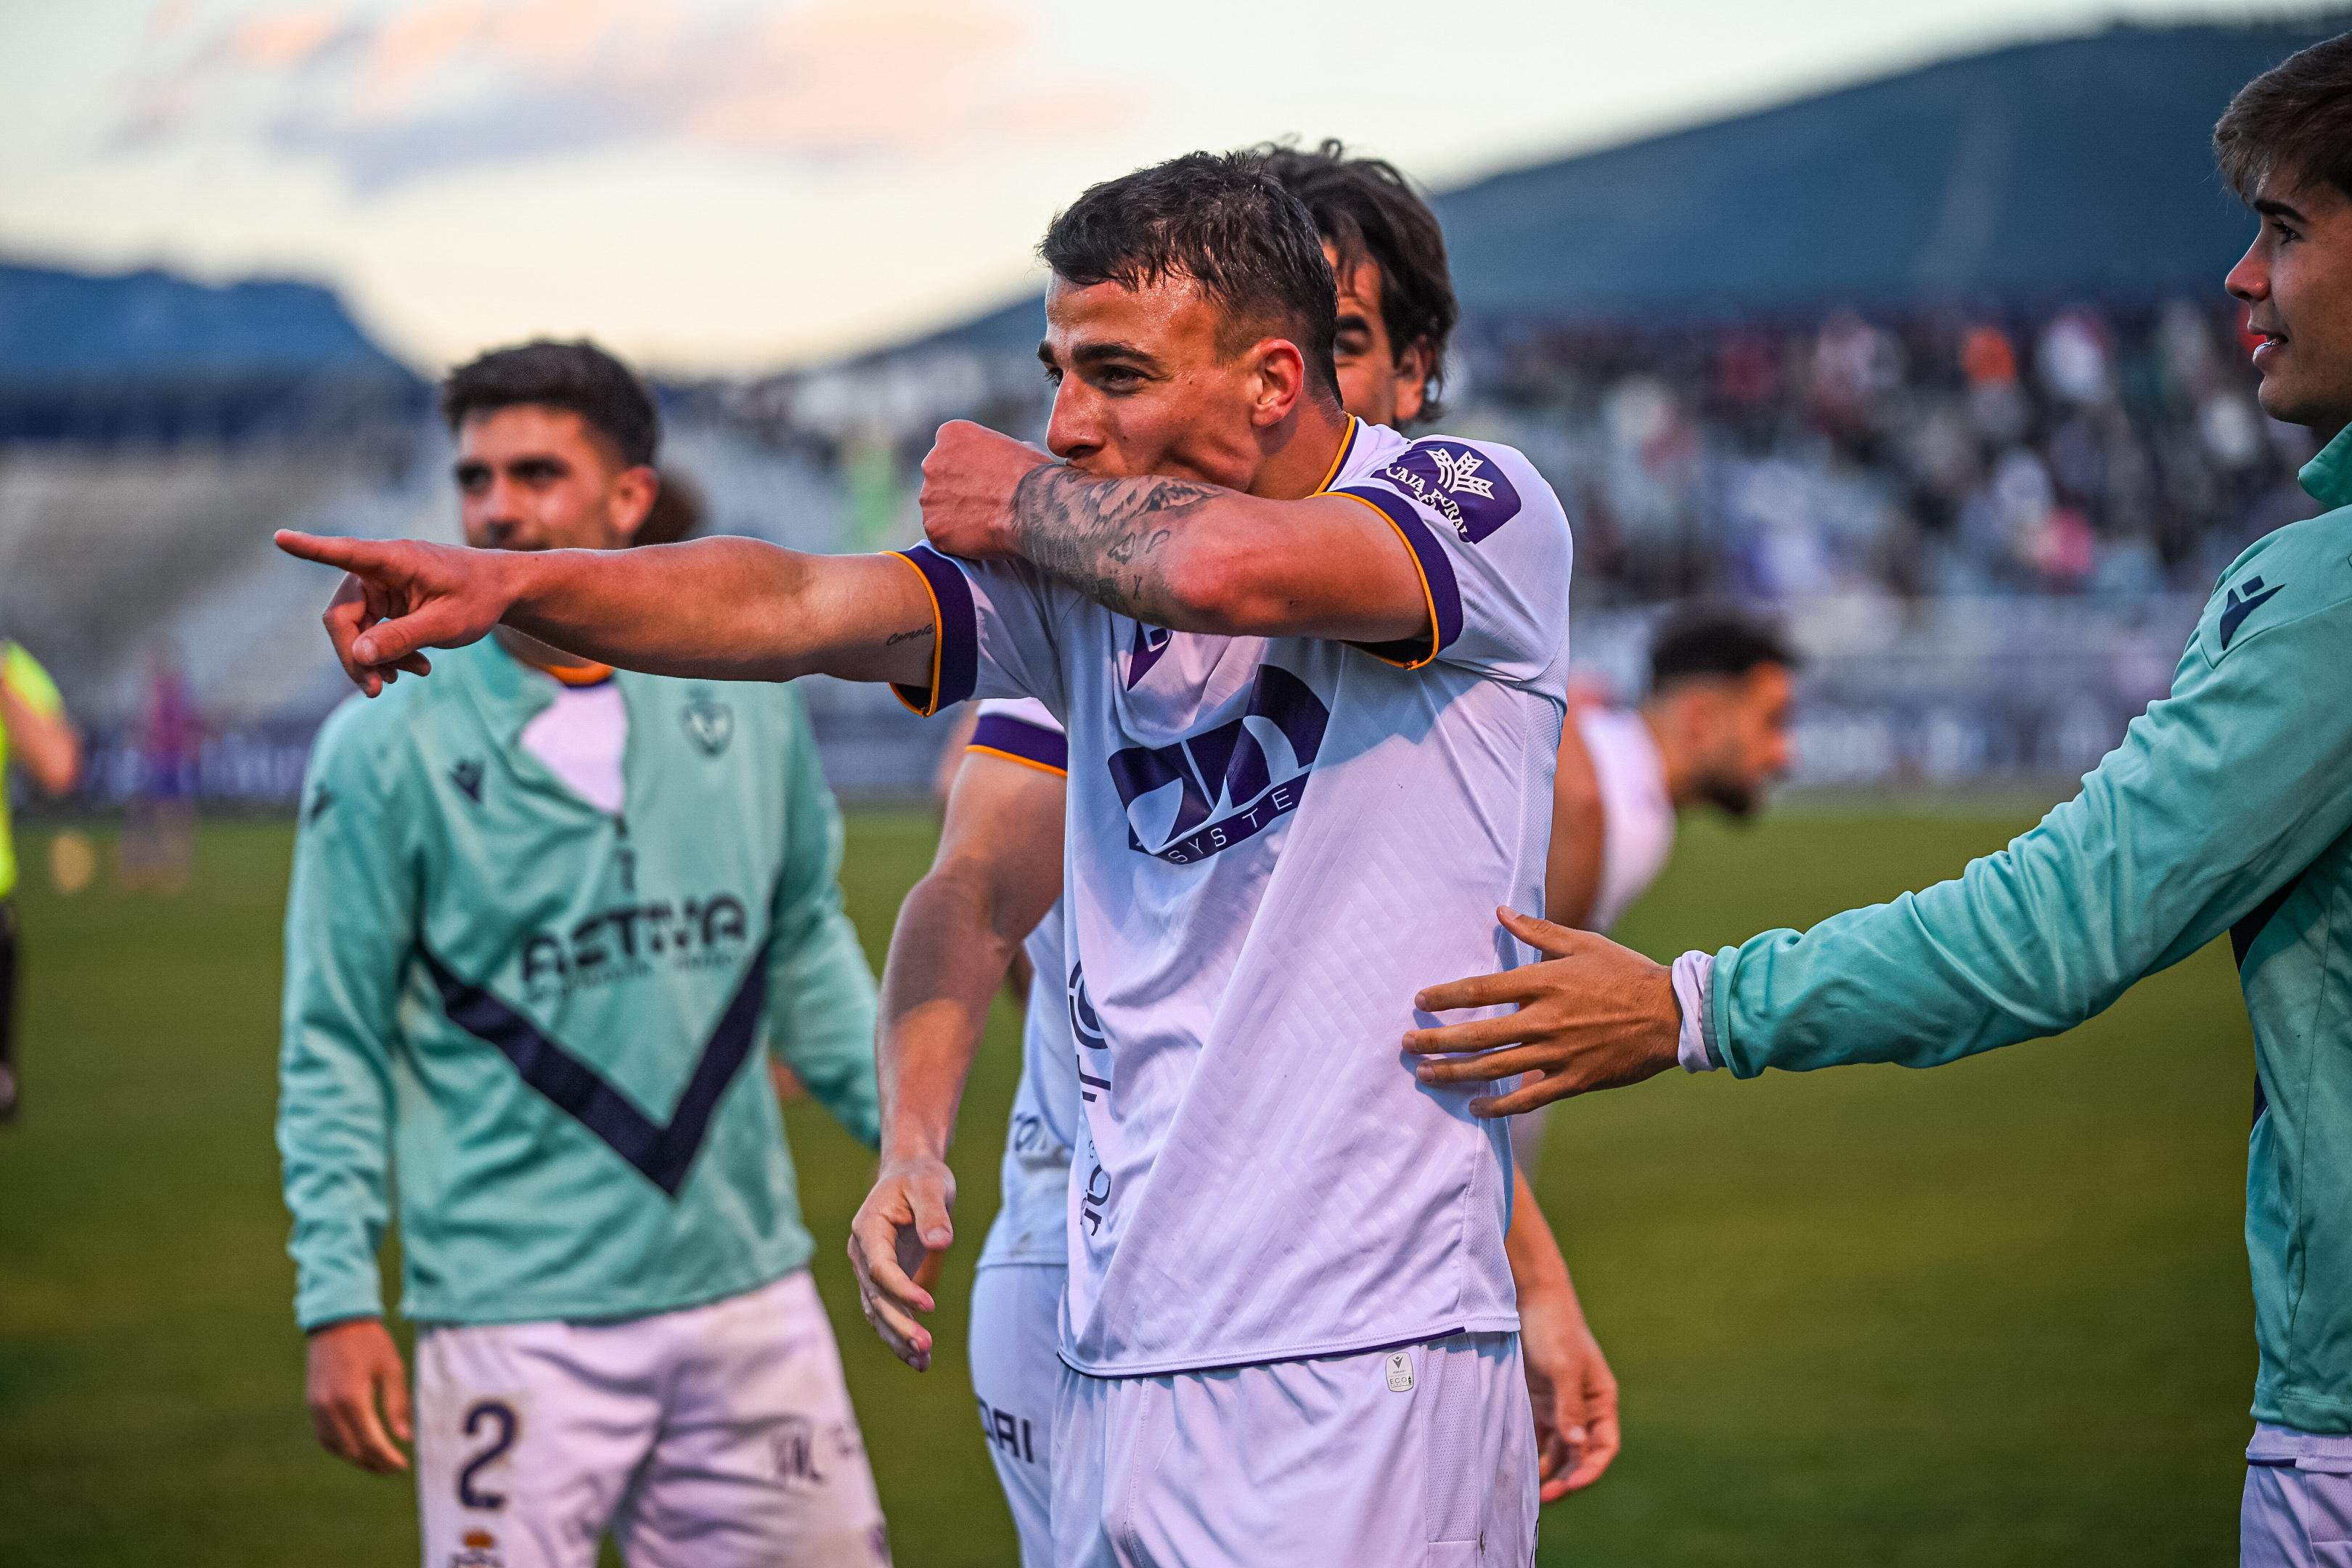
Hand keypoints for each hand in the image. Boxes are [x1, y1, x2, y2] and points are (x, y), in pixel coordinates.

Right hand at [275, 531, 518, 696]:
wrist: (504, 591)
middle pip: (342, 616)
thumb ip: (401, 638)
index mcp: (393, 560)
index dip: (310, 548)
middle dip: (355, 655)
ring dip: (375, 658)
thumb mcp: (445, 624)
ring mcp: (382, 586)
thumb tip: (357, 655)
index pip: (344, 552)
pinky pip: (373, 632)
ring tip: (408, 678)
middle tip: (376, 690)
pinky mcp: (388, 601)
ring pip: (356, 629)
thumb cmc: (480, 598)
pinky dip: (388, 653)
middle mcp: (380, 569)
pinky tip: (416, 669)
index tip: (280, 537)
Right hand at [304, 1317, 411, 1473]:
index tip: (402, 1467)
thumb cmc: (370, 1342)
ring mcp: (316, 1407)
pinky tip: (357, 1448)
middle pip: (352, 1450)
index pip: (370, 1442)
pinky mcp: (311, 1404)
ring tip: (377, 1464)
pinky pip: (324, 1436)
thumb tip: (404, 1438)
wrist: (337, 1320)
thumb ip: (397, 1404)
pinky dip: (340, 1447)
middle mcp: (330, 1407)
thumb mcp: (392, 1368)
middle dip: (373, 1463)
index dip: (387, 1459)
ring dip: (356, 1459)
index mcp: (352, 1398)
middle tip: (393, 1469)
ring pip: (335, 1447)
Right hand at [846, 1154, 956, 1369]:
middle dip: (899, 1324)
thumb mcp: (930, 1186)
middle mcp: (862, 1253)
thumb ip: (934, 1214)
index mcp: (869, 1228)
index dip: (901, 1288)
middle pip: (876, 1297)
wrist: (910, 1177)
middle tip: (925, 1346)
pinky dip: (900, 1336)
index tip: (929, 1304)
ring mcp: (869, 1270)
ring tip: (923, 1363)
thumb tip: (941, 1243)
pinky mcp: (882, 1282)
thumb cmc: (920, 1179)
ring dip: (898, 1338)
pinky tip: (919, 1360)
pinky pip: (886, 1313)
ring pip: (878, 1312)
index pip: (879, 1267)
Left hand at [919, 420, 1050, 560]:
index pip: (951, 449)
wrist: (1031, 507)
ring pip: (938, 507)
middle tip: (983, 503)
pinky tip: (979, 538)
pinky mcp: (933, 526)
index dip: (969, 466)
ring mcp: (929, 496)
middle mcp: (932, 462)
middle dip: (957, 490)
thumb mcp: (1019, 448)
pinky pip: (942, 533)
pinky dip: (956, 538)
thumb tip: (1005, 464)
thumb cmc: (1032, 476)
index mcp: (951, 434)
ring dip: (955, 514)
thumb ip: (998, 453)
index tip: (985, 479)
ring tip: (984, 522)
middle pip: (939, 478)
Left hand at [1405, 907, 1679, 1114]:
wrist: (1671, 1015)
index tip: (1419, 1001)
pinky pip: (1528, 1098)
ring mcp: (1558, 1053)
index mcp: (1544, 982)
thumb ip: (1538, 931)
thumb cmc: (1625, 973)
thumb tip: (1500, 913)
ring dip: (1456, 1073)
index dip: (1445, 996)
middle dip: (1437, 1040)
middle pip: (1478, 1034)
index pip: (1481, 989)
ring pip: (1495, 1068)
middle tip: (1407, 1045)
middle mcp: (1545, 1019)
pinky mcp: (1574, 1080)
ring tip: (1426, 1075)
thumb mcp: (1582, 943)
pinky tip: (1474, 1107)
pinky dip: (1499, 1106)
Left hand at [1519, 1278, 1620, 1499]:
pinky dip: (1531, 1452)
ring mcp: (1560, 1405)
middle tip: (1544, 1497)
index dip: (1590, 1469)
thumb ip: (1569, 1406)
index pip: (1603, 1446)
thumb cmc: (1554, 1327)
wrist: (1529, 1297)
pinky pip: (1537, 1435)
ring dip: (1548, 1469)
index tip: (1571, 1485)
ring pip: (1558, 1450)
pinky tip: (1516, 1466)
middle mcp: (1584, 1407)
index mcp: (1601, 1400)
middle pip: (1580, 1454)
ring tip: (1527, 1490)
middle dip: (1567, 1477)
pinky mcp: (1537, 1401)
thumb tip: (1577, 1444)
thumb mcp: (1563, 1366)